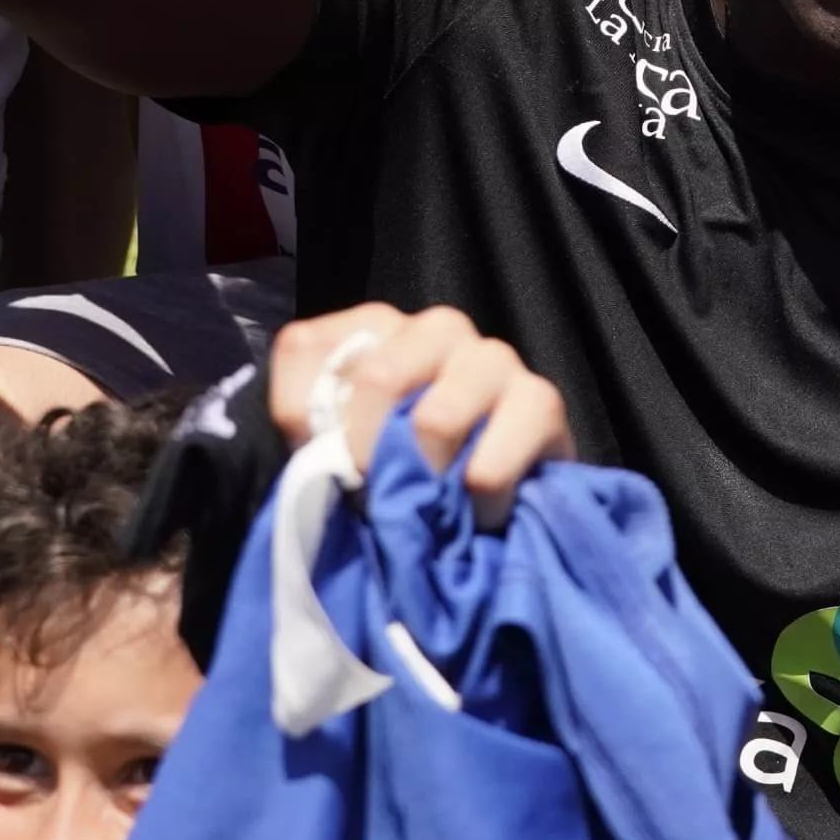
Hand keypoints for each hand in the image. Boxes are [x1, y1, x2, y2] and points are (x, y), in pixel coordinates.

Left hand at [261, 299, 570, 529]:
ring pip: (437, 419)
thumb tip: (311, 453)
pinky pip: (489, 465)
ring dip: (422, 481)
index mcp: (376, 327)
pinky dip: (473, 505)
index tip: (316, 463)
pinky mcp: (541, 400)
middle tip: (371, 497)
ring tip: (426, 506)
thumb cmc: (400, 465)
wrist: (493, 498)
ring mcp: (493, 358)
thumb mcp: (332, 445)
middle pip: (379, 376)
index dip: (298, 419)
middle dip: (365, 455)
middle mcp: (436, 328)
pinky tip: (477, 512)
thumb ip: (307, 426)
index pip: (307, 349)